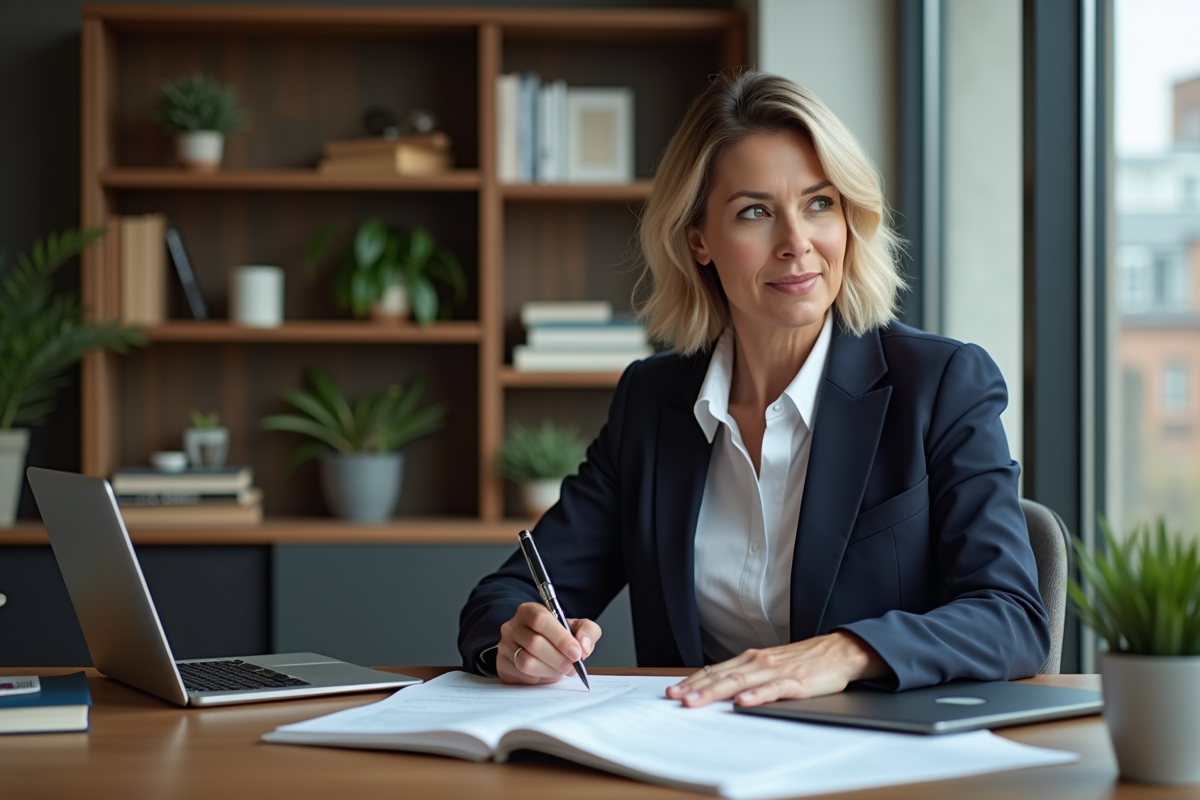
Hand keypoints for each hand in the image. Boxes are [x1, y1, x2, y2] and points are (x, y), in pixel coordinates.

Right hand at [496, 602, 601, 685]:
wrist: (538, 649)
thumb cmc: (557, 636)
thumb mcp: (577, 627)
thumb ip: (588, 631)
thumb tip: (583, 645)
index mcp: (529, 611)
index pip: (541, 620)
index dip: (560, 638)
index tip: (576, 653)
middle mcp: (513, 626)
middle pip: (535, 643)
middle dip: (559, 659)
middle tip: (572, 667)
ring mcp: (505, 646)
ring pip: (526, 662)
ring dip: (549, 671)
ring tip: (561, 671)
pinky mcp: (502, 664)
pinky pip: (521, 676)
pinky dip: (539, 678)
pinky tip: (546, 673)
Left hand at [665, 631, 886, 706]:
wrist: (838, 651)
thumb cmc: (803, 661)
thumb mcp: (770, 665)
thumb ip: (747, 676)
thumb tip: (720, 689)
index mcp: (751, 659)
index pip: (716, 671)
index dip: (694, 681)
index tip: (673, 691)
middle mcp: (759, 662)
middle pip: (722, 676)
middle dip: (696, 688)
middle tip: (675, 698)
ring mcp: (776, 671)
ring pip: (740, 682)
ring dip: (716, 692)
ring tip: (697, 701)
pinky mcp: (796, 682)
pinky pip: (773, 690)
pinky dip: (757, 696)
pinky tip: (743, 703)